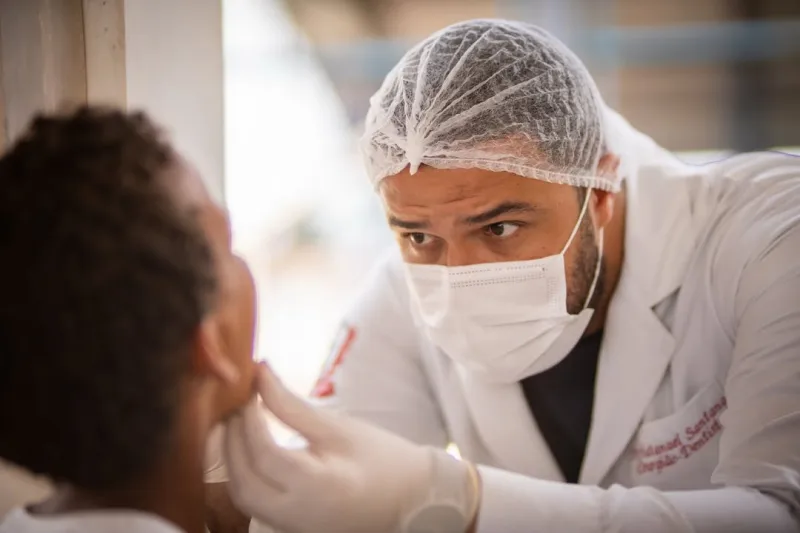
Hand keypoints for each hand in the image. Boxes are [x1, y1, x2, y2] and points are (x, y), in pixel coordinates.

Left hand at [224, 364, 479, 532]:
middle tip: (236, 404)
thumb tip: (259, 373)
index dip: (248, 418)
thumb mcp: (338, 427)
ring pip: (242, 496)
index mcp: (317, 487)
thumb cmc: (381, 458)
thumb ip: (292, 405)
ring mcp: (292, 526)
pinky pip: (253, 504)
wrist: (411, 498)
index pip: (264, 453)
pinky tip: (249, 449)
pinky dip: (244, 474)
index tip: (248, 388)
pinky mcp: (290, 527)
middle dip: (230, 440)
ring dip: (232, 459)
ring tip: (238, 424)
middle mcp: (298, 514)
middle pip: (243, 481)